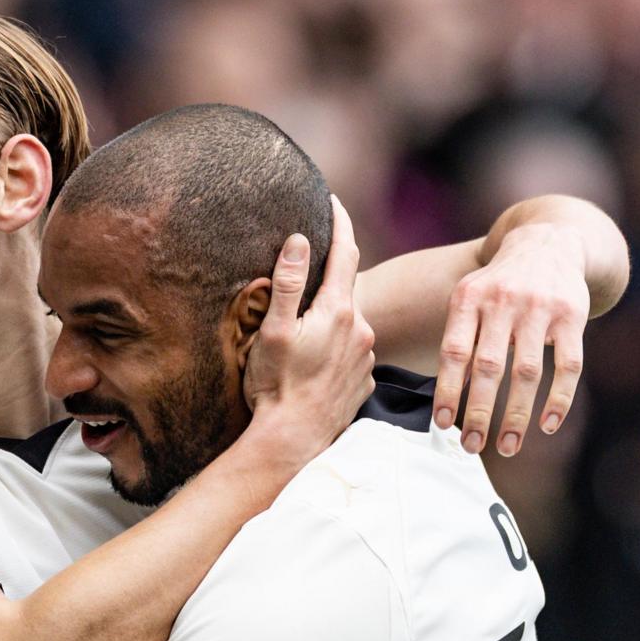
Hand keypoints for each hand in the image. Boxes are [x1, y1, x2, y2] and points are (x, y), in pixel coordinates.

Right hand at [244, 195, 376, 461]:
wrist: (293, 440)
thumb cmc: (275, 385)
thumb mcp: (273, 329)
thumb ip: (287, 282)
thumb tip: (298, 240)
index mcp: (338, 311)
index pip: (345, 252)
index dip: (339, 222)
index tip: (332, 200)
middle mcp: (361, 330)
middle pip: (345, 289)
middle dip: (326, 280)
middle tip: (302, 280)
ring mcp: (366, 357)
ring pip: (349, 322)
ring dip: (330, 319)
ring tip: (302, 332)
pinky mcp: (364, 381)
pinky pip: (351, 352)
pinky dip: (336, 348)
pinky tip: (314, 362)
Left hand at [433, 224, 588, 455]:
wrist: (547, 243)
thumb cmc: (497, 285)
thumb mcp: (468, 297)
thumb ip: (458, 339)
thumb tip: (447, 400)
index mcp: (469, 298)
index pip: (454, 352)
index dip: (447, 390)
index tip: (442, 424)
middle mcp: (503, 301)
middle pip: (489, 367)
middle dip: (479, 412)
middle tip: (471, 446)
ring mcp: (540, 308)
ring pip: (527, 372)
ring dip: (516, 415)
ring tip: (506, 446)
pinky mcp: (573, 316)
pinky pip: (568, 365)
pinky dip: (559, 399)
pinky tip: (547, 425)